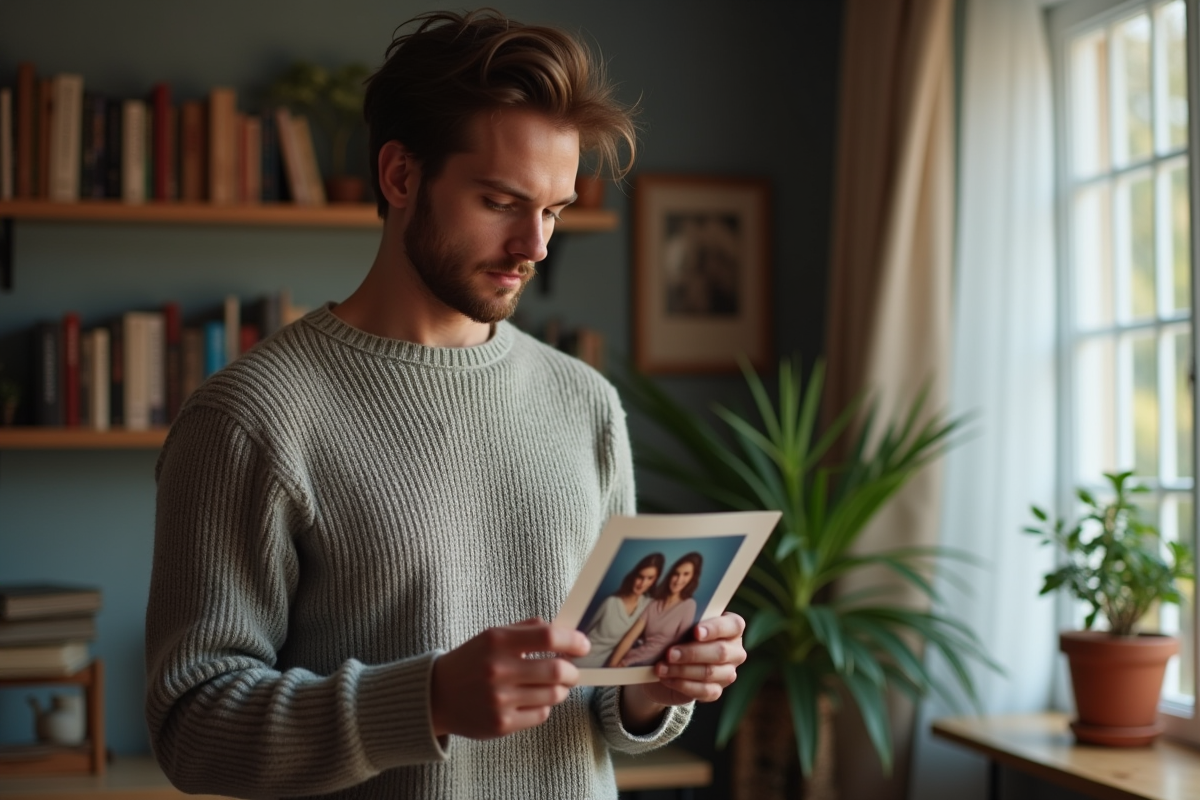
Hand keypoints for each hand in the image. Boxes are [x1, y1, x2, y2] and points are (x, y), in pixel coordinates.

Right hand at [430, 618, 589, 739]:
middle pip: (557, 670)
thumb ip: (527, 629)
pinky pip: (541, 714)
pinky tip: (532, 699)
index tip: (583, 645)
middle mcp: (498, 670)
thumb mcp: (492, 636)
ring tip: (552, 685)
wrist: (436, 696)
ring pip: (553, 695)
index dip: (573, 641)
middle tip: (571, 670)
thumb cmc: (471, 661)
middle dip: (572, 671)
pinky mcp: (501, 724)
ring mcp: (500, 700)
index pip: (548, 636)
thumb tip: (565, 630)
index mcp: (497, 641)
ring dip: (560, 689)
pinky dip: (543, 706)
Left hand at [620, 613, 745, 730]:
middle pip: (721, 652)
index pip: (733, 625)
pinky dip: (683, 685)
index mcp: (731, 626)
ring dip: (683, 670)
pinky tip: (667, 679)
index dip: (715, 628)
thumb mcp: (677, 619)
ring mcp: (728, 672)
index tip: (695, 631)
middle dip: (692, 653)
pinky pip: (705, 691)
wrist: (663, 662)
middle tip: (669, 653)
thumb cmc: (674, 633)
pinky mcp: (716, 691)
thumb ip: (683, 613)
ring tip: (661, 667)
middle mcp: (734, 650)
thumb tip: (676, 607)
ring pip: (710, 672)